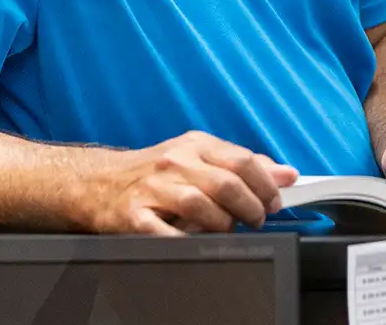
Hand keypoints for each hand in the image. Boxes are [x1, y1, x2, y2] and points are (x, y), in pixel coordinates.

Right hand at [85, 130, 298, 235]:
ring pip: (201, 205)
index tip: (275, 201)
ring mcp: (154, 188)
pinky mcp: (134, 215)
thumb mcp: (199, 157)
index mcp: (195, 145)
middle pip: (226, 184)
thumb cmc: (156, 172)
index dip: (266, 184)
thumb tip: (286, 174)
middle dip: (250, 207)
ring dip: (223, 224)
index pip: (242, 161)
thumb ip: (243, 164)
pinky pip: (166, 232)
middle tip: (256, 220)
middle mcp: (175, 162)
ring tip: (228, 230)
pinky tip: (197, 240)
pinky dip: (187, 240)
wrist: (99, 182)